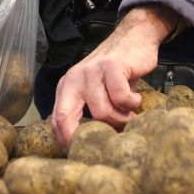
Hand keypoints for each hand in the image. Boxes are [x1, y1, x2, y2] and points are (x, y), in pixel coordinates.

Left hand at [50, 4, 180, 149]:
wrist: (134, 38)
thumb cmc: (117, 73)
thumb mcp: (97, 92)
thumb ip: (89, 112)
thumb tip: (90, 147)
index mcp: (67, 87)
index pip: (56, 120)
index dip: (66, 141)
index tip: (81, 155)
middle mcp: (74, 79)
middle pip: (65, 117)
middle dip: (82, 138)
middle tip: (104, 146)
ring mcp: (92, 71)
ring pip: (101, 112)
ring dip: (120, 120)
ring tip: (130, 116)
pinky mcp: (111, 66)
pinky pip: (121, 98)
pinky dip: (132, 104)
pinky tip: (136, 100)